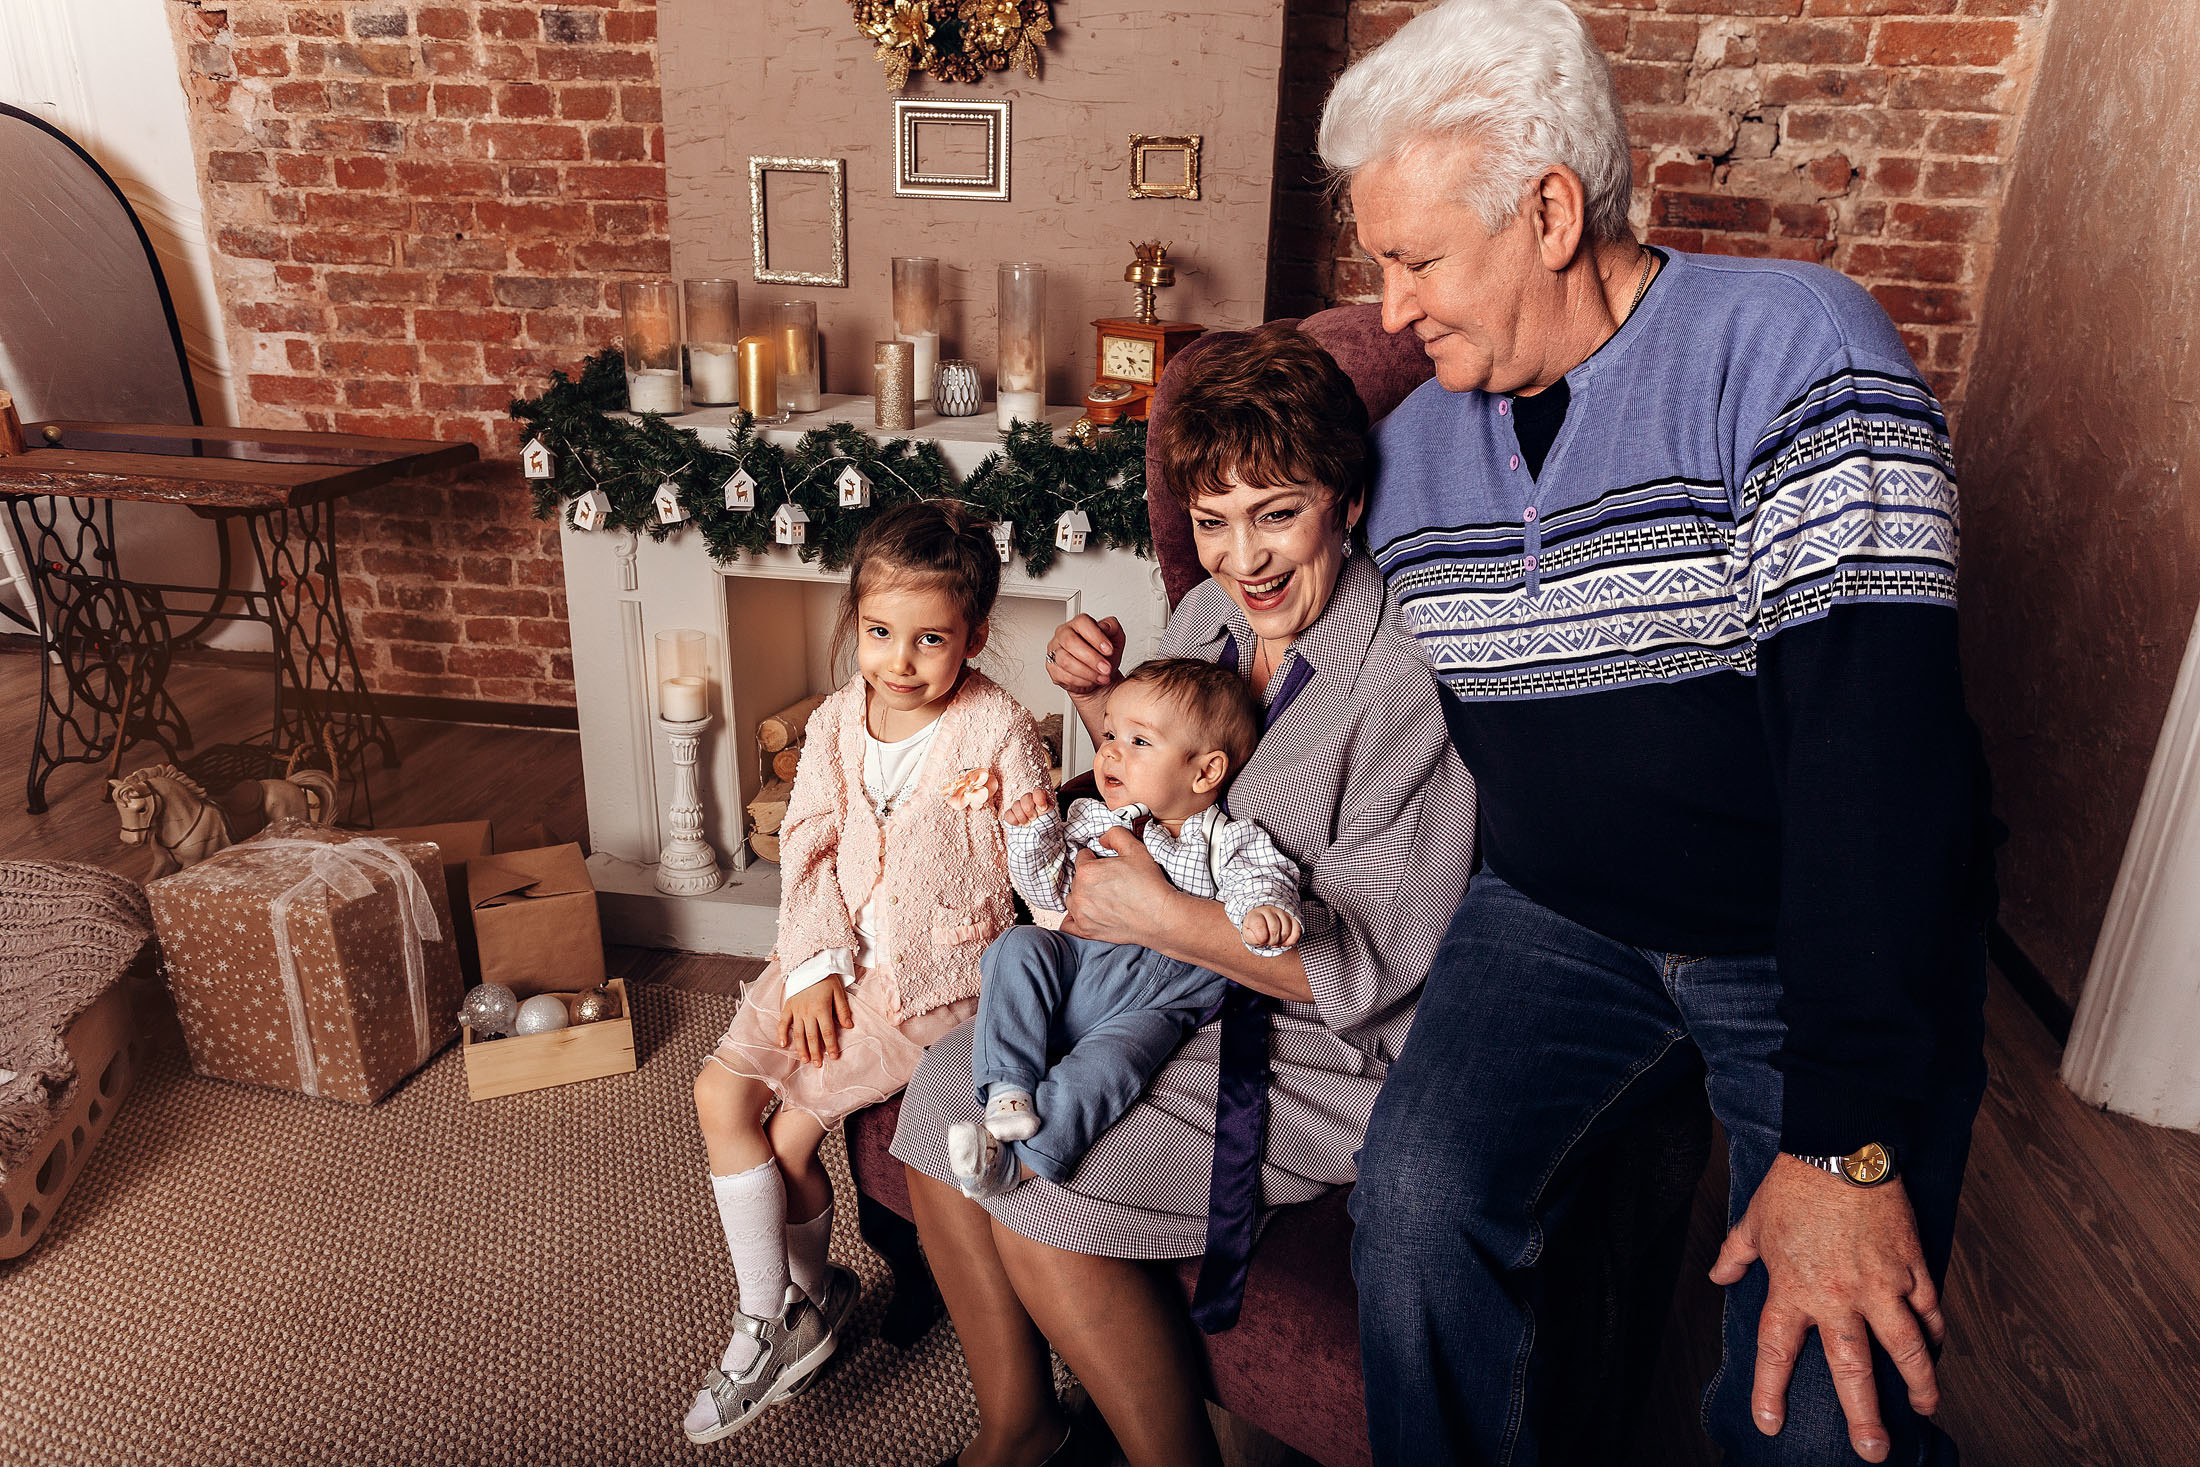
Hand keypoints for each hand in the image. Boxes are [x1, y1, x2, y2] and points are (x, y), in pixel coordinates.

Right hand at [775, 974, 853, 1066]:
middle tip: (818, 1065)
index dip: (830, 1045)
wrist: (809, 964)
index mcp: (822, 1008)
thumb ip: (843, 1010)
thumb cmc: (826, 978)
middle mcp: (808, 1012)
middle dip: (816, 1052)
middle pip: (812, 1036)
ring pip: (798, 1033)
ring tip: (805, 1060)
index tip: (833, 1057)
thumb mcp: (839, 992)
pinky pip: (783, 1022)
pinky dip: (781, 1033)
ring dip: (801, 1048)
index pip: (827, 1032)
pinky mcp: (788, 1006)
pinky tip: (783, 1045)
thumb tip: (849, 1026)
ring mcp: (796, 1010)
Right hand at [1004, 790, 1052, 826]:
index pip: (1038, 791)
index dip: (1039, 799)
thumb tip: (1041, 808)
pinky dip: (1013, 820)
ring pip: (1016, 805)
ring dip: (1022, 817)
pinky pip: (1008, 814)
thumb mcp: (1052, 816)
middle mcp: (1030, 800)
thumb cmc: (1046, 824)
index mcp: (1040, 798)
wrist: (1039, 835)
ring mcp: (1019, 807)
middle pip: (1025, 797)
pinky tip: (1019, 825)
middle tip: (1034, 818)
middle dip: (1029, 810)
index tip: (1043, 809)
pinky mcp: (1011, 815)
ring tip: (1028, 824)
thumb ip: (1048, 809)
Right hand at [1047, 615, 1124, 698]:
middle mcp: (1063, 634)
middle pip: (1070, 642)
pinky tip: (1091, 681)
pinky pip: (1063, 675)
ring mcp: (1055, 651)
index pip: (1082, 623)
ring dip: (1087, 672)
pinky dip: (1080, 681)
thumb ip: (1113, 628)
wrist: (1100, 676)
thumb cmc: (1106, 657)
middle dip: (1091, 658)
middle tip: (1106, 668)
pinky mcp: (1052, 668)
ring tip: (1102, 677)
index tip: (1109, 650)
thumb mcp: (1116, 639)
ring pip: (1066, 661)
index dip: (1096, 637)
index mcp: (1078, 623)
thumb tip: (1106, 626)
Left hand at [1060, 827, 1178, 947]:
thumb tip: (1103, 838)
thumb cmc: (1149, 886)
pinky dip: (1074, 919)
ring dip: (1082, 896)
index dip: (1095, 858)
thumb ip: (1115, 835)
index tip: (1106, 865)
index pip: (1082, 857)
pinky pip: (1068, 924)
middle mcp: (1080, 893)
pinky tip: (1087, 914)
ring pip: (1073, 899)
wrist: (1160, 917)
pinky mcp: (1086, 931)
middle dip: (1090, 878)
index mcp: (1087, 872)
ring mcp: (1081, 914)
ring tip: (1102, 898)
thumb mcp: (1136, 849)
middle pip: (1077, 879)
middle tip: (1110, 882)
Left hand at [1240, 905, 1301, 949]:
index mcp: (1255, 914)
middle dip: (1272, 941)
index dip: (1262, 938)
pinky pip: (1297, 931)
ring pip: (1286, 932)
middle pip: (1274, 930)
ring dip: (1281, 941)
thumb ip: (1251, 938)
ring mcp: (1282, 912)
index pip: (1259, 926)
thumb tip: (1263, 939)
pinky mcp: (1292, 917)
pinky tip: (1284, 941)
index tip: (1262, 940)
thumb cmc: (1254, 928)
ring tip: (1276, 940)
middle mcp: (1269, 910)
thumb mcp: (1248, 934)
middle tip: (1269, 942)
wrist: (1263, 918)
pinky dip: (1291, 941)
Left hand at [1710, 1155, 1944, 1462]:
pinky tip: (1939, 1350)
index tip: (1770, 1424)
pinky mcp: (1912, 1265)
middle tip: (1872, 1450)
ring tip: (1926, 1407)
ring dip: (1919, 1382)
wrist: (1840, 1146)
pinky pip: (1930, 1309)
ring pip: (1906, 1348)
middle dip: (1863, 1415)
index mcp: (1793, 1289)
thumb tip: (1719, 1274)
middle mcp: (1838, 1296)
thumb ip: (1735, 1254)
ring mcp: (1881, 1284)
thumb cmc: (1794, 1184)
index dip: (1772, 1391)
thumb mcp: (1752, 1221)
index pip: (1777, 1352)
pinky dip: (1936, 1333)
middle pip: (1853, 1369)